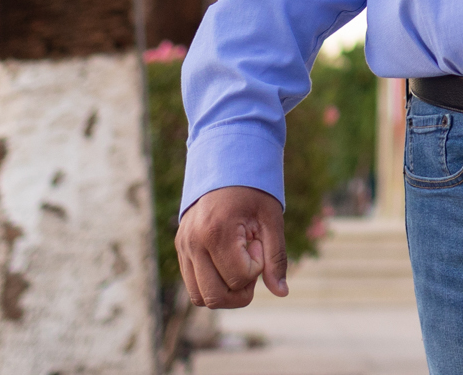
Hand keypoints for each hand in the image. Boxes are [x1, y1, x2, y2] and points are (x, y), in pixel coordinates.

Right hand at [176, 186, 287, 307]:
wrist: (225, 165)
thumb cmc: (253, 191)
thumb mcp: (271, 219)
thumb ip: (276, 257)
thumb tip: (282, 293)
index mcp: (216, 231)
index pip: (238, 279)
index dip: (257, 268)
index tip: (258, 242)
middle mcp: (193, 242)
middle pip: (215, 297)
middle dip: (240, 292)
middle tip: (252, 264)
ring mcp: (183, 247)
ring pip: (199, 297)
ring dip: (224, 292)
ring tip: (238, 265)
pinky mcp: (180, 249)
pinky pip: (192, 285)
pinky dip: (212, 284)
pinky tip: (227, 263)